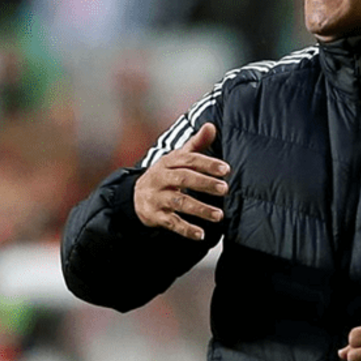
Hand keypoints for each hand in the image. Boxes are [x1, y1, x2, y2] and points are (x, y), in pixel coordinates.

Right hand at [134, 123, 229, 240]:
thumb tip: (212, 126)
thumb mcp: (177, 158)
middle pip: (183, 179)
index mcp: (168, 162)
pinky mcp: (155, 216)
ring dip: (200, 209)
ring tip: (219, 215)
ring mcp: (157, 198)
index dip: (207, 163)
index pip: (188, 160)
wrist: (135, 196)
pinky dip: (186, 229)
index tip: (225, 169)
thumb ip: (196, 144)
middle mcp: (161, 178)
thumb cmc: (165, 174)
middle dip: (204, 183)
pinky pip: (171, 223)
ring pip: (179, 202)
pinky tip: (200, 234)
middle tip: (225, 189)